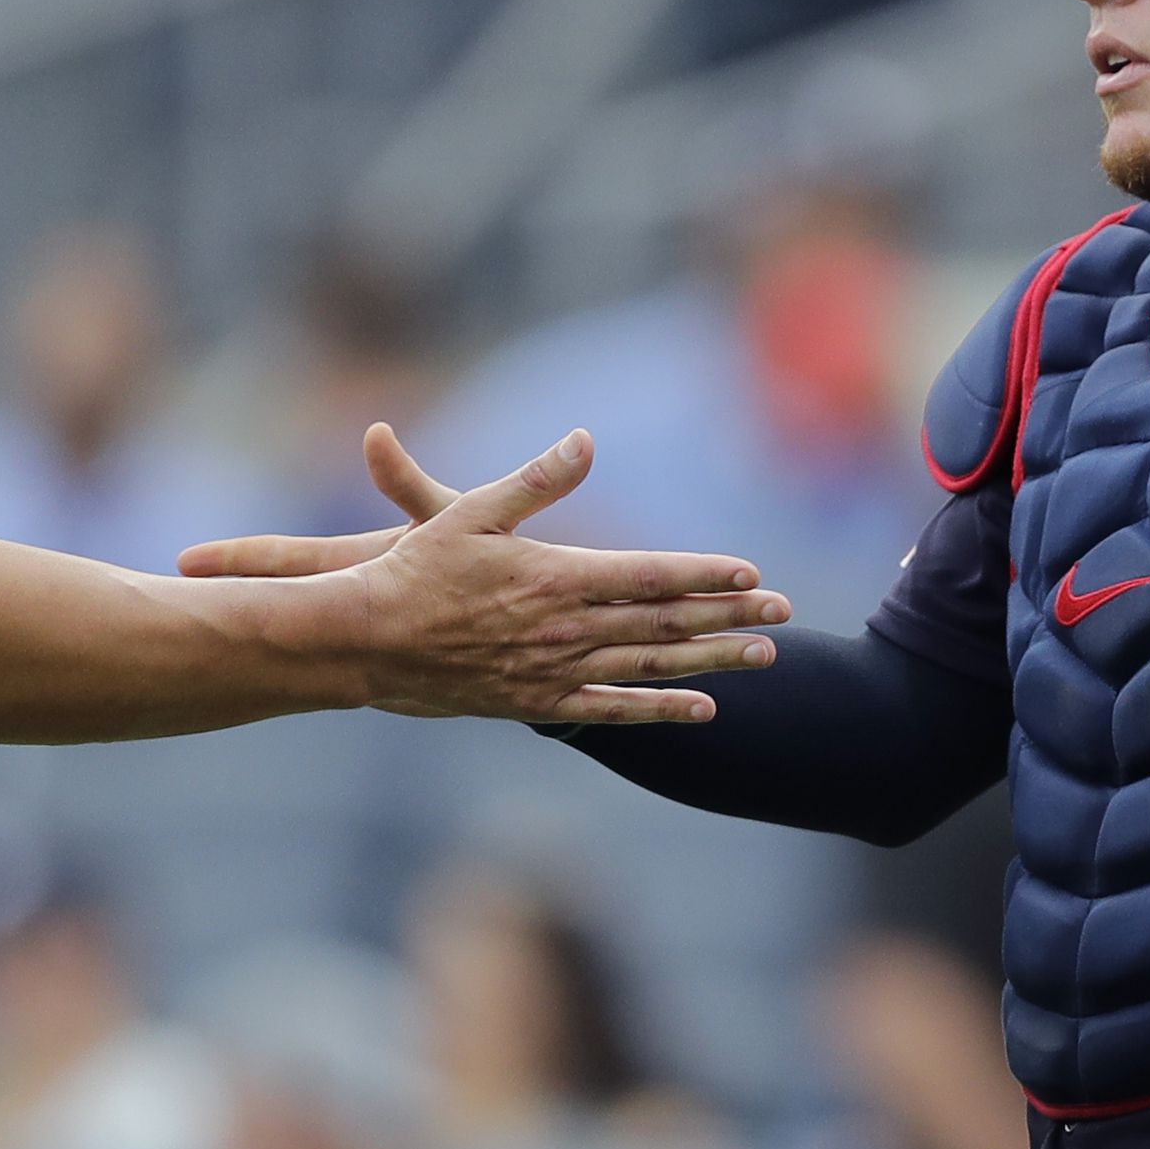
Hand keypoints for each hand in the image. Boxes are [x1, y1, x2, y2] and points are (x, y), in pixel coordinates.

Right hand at [220, 428, 787, 724]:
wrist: (363, 642)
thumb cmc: (412, 569)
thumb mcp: (471, 508)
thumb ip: (536, 478)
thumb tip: (585, 439)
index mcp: (557, 576)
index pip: (651, 575)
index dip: (706, 574)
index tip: (754, 573)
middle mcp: (566, 628)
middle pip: (665, 624)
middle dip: (730, 617)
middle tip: (786, 615)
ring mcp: (553, 671)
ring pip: (650, 668)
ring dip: (712, 662)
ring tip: (764, 658)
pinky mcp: (534, 702)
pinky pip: (610, 708)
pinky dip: (660, 709)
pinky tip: (702, 710)